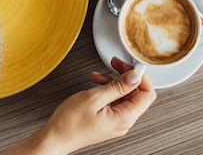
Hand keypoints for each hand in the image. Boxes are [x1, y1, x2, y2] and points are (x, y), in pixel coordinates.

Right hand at [38, 57, 156, 153]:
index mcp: (125, 117)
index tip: (130, 65)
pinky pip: (114, 101)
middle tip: (116, 64)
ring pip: (124, 96)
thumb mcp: (95, 97)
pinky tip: (96, 83)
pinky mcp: (107, 120)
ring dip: (113, 81)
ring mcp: (115, 121)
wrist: (55, 137)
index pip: (147, 94)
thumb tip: (135, 77)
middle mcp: (123, 121)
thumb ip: (118, 86)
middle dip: (126, 76)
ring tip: (99, 75)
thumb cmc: (70, 122)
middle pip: (136, 94)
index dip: (140, 76)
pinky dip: (107, 89)